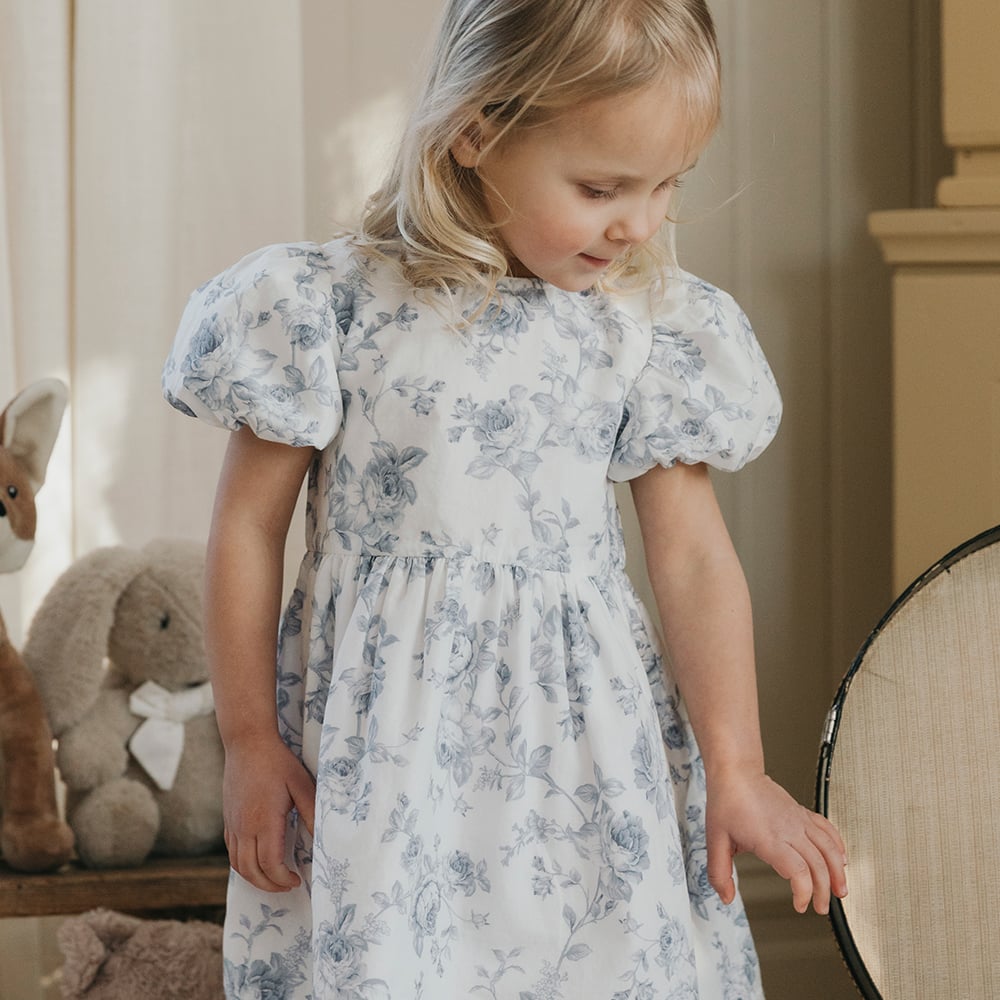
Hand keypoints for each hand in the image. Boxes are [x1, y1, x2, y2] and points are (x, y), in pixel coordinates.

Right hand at [222, 732, 315, 892]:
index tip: (298, 879)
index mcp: (264, 822)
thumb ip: (311, 812)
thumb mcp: (301, 785)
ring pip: (238, 865)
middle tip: (288, 886)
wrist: (247, 743)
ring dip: (255, 878)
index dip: (283, 879)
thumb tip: (321, 838)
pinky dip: (243, 865)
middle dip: (270, 886)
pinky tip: (258, 861)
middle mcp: (244, 828)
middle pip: (251, 871)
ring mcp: (233, 824)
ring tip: (274, 880)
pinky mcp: (228, 819)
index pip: (270, 865)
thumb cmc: (278, 762)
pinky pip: (232, 852)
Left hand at [705, 769, 847, 914]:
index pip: (799, 871)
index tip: (799, 905)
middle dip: (824, 891)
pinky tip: (841, 858)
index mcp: (769, 838)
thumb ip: (719, 873)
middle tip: (820, 907)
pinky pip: (827, 828)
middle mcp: (789, 829)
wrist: (736, 771)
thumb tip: (726, 897)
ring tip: (840, 890)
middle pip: (818, 864)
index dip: (804, 893)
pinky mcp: (801, 812)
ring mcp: (798, 819)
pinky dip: (838, 845)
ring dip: (838, 871)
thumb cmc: (727, 800)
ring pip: (829, 847)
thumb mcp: (715, 840)